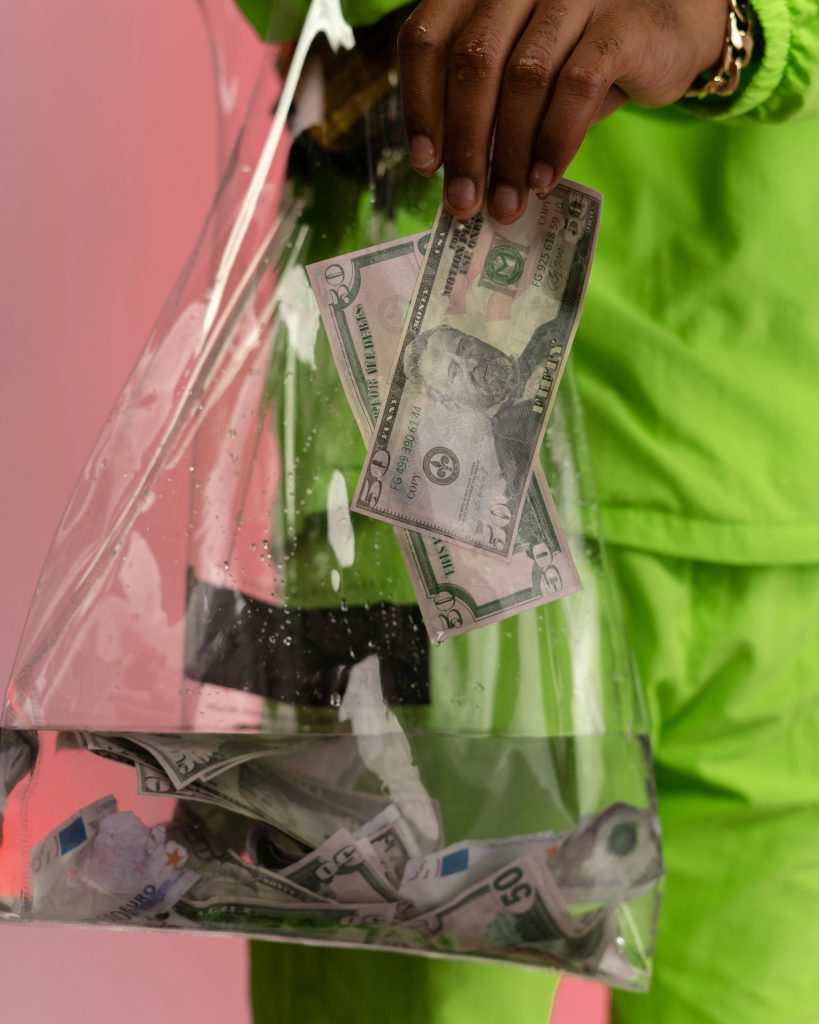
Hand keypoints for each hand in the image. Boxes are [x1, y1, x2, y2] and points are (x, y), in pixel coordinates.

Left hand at [397, 0, 725, 221]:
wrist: (673, 29)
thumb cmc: (580, 58)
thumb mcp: (522, 74)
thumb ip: (486, 109)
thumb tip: (456, 179)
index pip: (427, 38)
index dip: (419, 105)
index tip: (426, 164)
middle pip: (471, 62)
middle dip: (463, 144)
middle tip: (463, 201)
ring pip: (523, 78)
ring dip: (508, 154)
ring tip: (506, 203)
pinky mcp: (621, 20)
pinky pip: (578, 86)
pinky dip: (556, 141)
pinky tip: (544, 179)